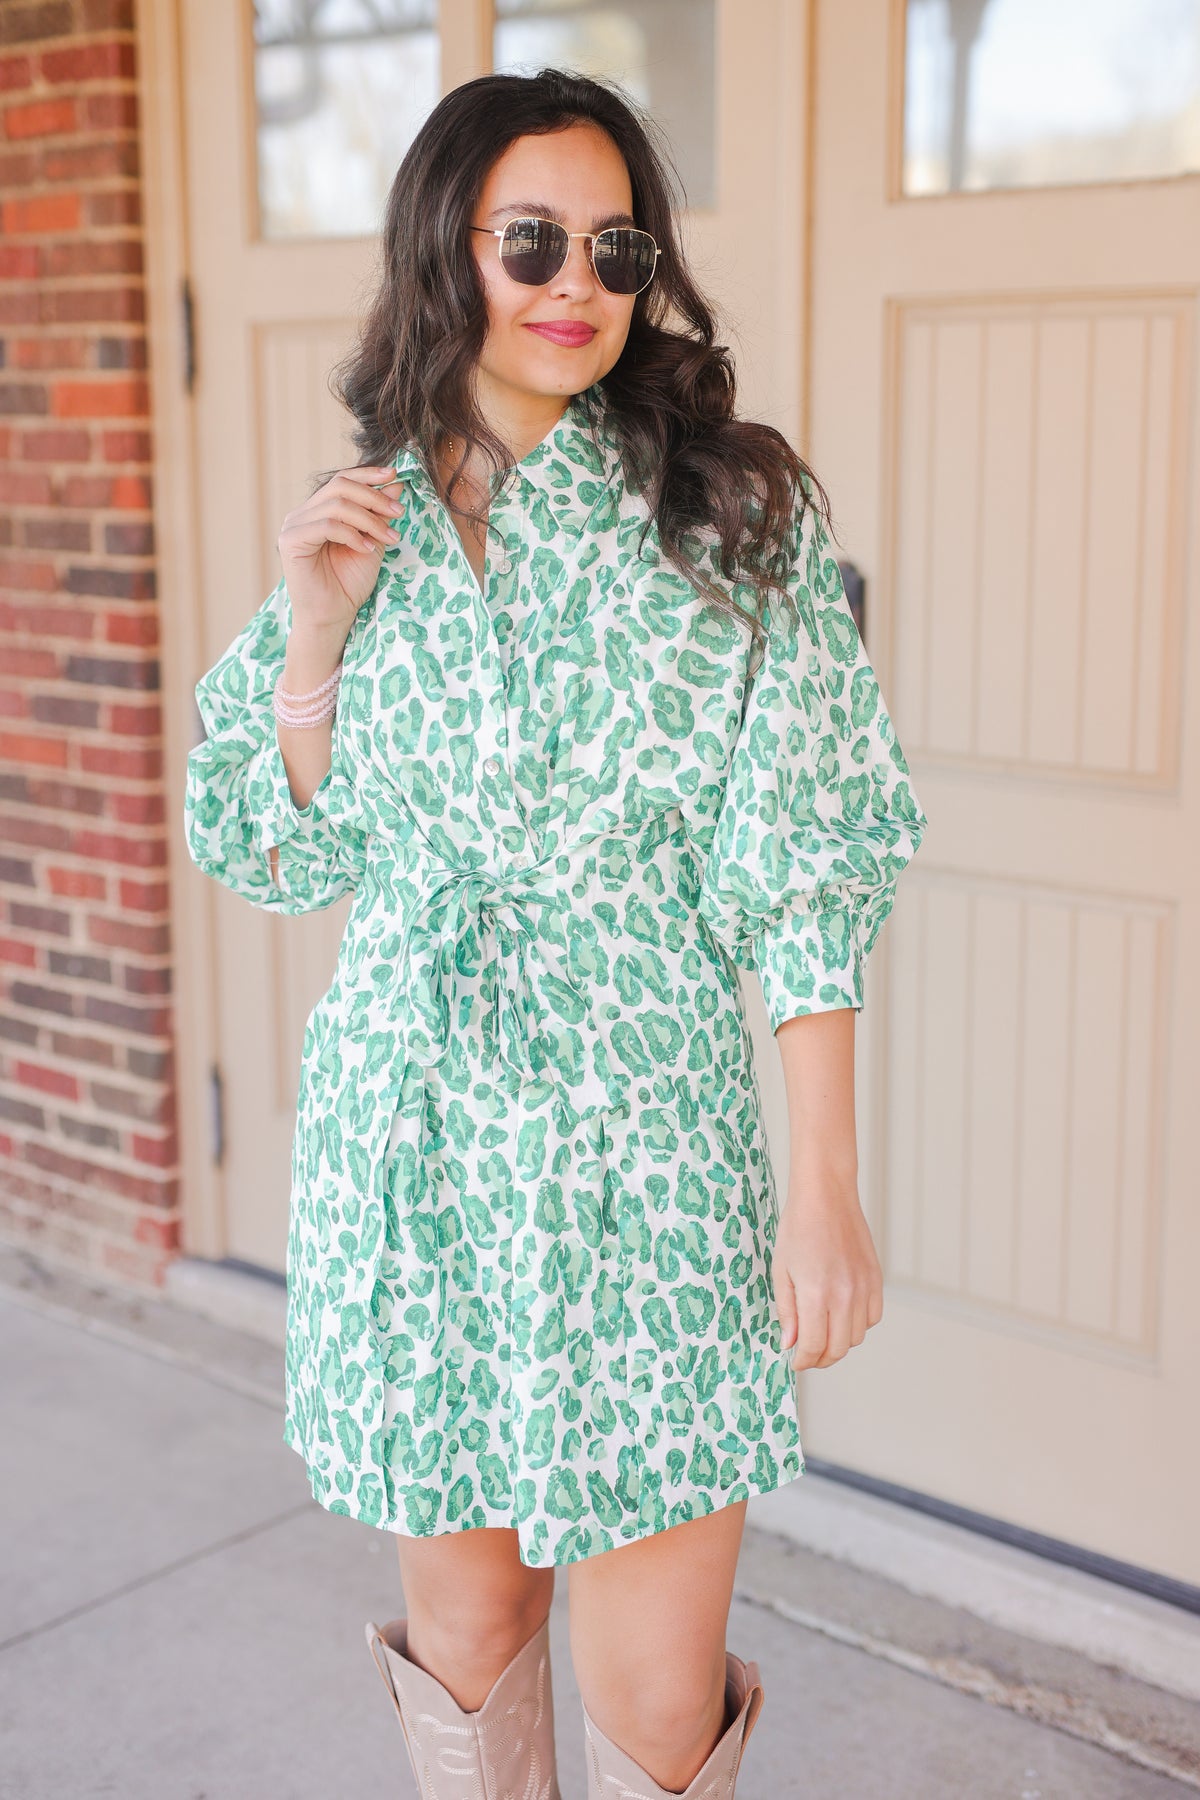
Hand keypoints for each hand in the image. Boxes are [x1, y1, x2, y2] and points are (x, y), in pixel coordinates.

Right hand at [277, 463, 405, 634]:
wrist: (333, 616)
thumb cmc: (349, 583)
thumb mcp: (371, 541)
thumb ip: (378, 514)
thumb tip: (395, 483)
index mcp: (318, 511)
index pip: (341, 480)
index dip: (367, 474)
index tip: (395, 476)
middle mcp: (302, 514)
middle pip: (339, 486)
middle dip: (373, 497)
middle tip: (398, 513)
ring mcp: (294, 526)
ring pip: (336, 505)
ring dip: (369, 519)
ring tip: (388, 537)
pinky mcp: (290, 541)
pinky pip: (326, 525)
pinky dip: (352, 534)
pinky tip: (367, 549)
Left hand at [772, 1165, 883, 1369]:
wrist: (826, 1197)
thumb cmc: (798, 1228)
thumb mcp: (781, 1270)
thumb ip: (787, 1310)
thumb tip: (789, 1342)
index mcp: (815, 1293)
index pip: (813, 1346)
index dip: (803, 1361)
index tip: (796, 1361)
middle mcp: (844, 1294)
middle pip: (837, 1348)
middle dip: (820, 1359)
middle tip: (808, 1355)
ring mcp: (863, 1287)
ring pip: (856, 1337)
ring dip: (839, 1342)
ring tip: (823, 1333)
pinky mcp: (875, 1278)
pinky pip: (872, 1317)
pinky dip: (858, 1324)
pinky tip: (842, 1315)